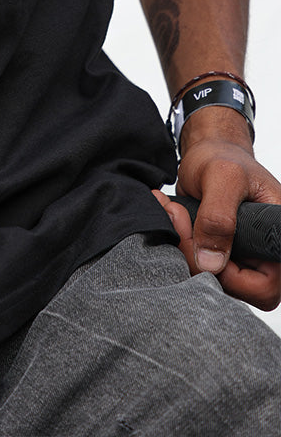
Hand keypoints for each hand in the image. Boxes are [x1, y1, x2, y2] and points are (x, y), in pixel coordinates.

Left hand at [152, 107, 280, 310]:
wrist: (209, 150)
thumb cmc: (224, 158)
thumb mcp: (223, 177)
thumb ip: (218, 218)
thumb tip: (211, 263)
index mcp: (276, 240)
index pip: (263, 287)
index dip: (229, 275)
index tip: (202, 235)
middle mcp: (261, 256)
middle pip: (232, 288)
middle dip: (196, 257)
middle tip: (177, 217)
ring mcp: (238, 257)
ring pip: (208, 278)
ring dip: (182, 246)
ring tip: (173, 210)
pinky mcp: (215, 253)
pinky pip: (194, 264)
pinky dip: (178, 242)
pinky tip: (170, 214)